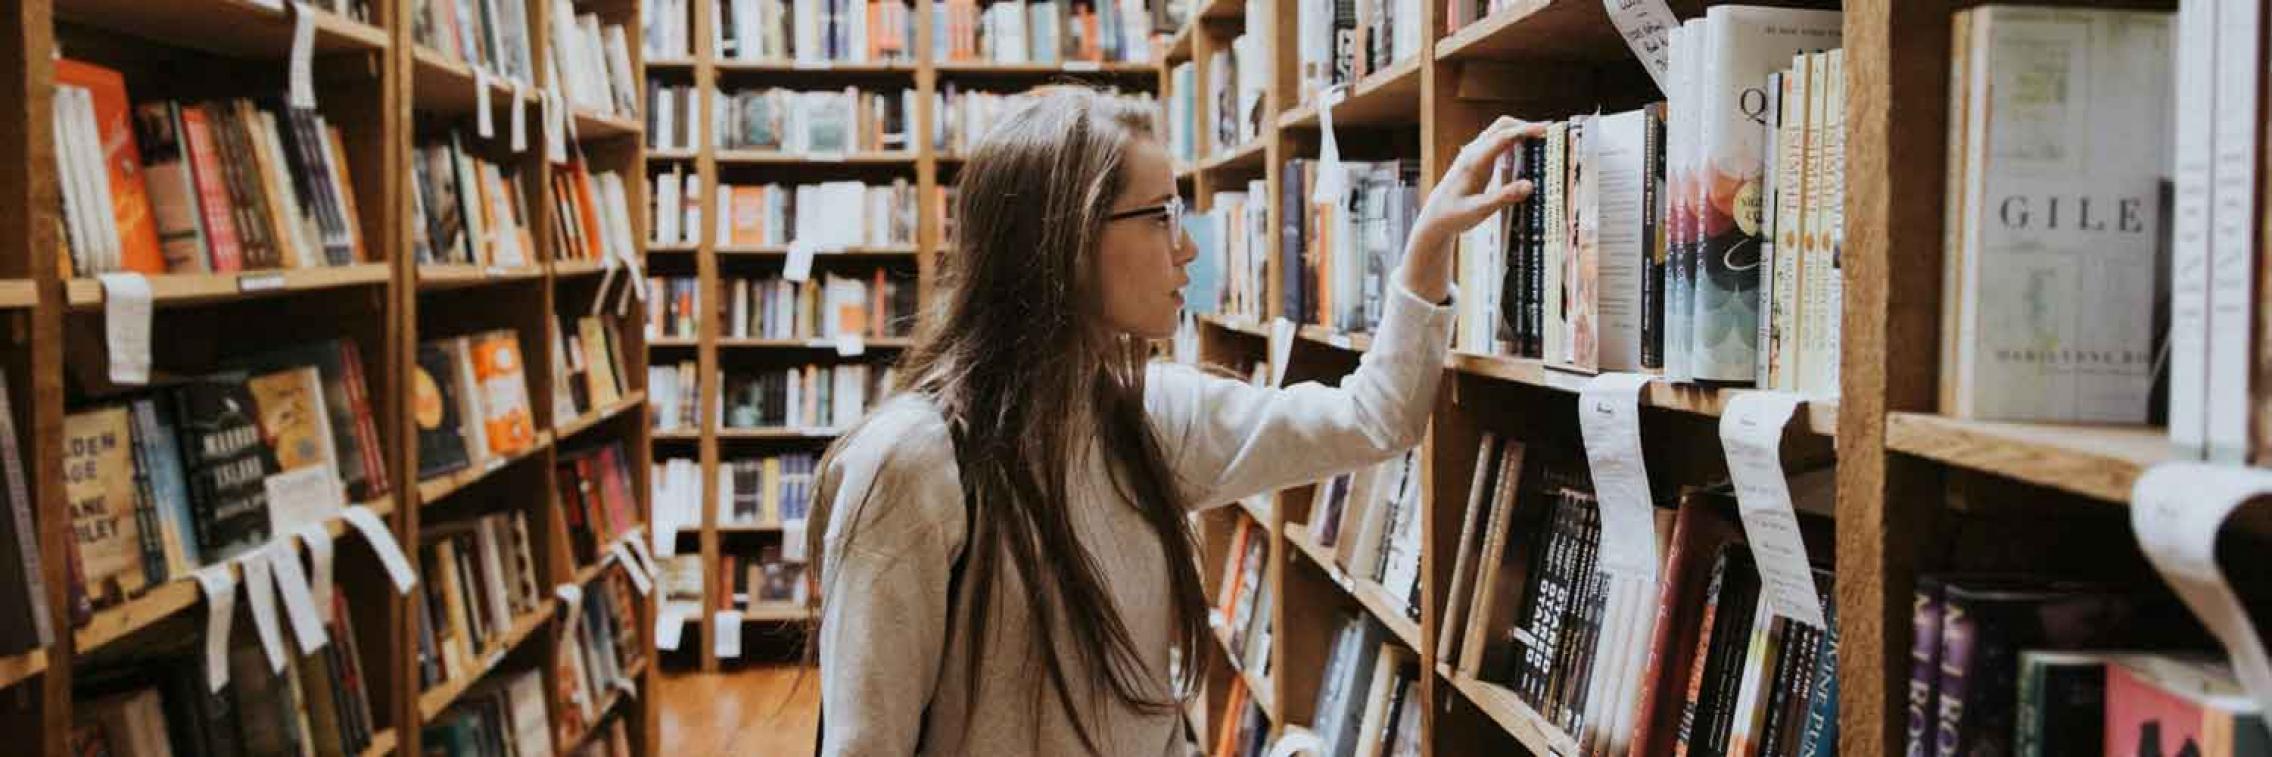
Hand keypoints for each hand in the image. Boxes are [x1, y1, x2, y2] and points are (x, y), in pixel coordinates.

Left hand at [1409, 117, 1544, 251]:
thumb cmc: (1454, 216)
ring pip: (1500, 131)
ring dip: (1520, 131)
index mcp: (1473, 161)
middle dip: (1526, 125)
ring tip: (1543, 139)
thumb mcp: (1479, 211)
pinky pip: (1498, 142)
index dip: (1526, 130)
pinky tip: (1527, 151)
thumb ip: (1504, 198)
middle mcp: (1473, 152)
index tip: (1547, 129)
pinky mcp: (1476, 160)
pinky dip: (1515, 140)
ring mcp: (1474, 154)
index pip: (1503, 137)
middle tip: (1550, 132)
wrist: (1434, 219)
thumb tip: (1530, 185)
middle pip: (1502, 126)